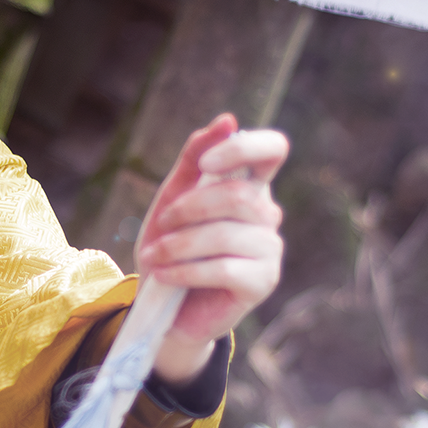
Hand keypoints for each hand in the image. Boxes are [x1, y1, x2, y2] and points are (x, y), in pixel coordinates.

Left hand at [135, 114, 288, 381]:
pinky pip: (224, 268)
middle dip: (189, 208)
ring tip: (154, 258)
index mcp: (250, 185)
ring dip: (178, 245)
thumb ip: (195, 157)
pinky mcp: (263, 282)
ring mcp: (270, 249)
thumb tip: (228, 120)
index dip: (243, 148)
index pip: (273, 149)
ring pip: (226, 234)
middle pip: (238, 194)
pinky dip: (185, 270)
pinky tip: (165, 276)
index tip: (207, 162)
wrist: (164, 307)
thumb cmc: (171, 247)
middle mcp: (268, 213)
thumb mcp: (173, 197)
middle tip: (161, 226)